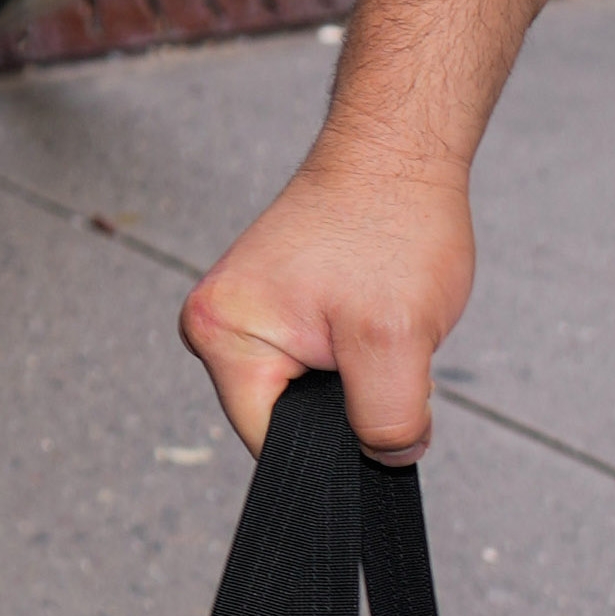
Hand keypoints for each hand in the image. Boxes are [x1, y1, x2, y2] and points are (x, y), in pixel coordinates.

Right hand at [180, 128, 473, 462]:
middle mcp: (217, 323)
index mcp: (220, 333)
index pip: (273, 443)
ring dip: (359, 384)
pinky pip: (319, 371)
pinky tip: (374, 324)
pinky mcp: (277, 308)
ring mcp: (247, 314)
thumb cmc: (387, 225)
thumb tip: (384, 460)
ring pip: (313, 400)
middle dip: (350, 410)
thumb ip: (385, 423)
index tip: (378, 401)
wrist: (396, 155)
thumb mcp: (397, 342)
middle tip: (385, 353)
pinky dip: (359, 363)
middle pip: (291, 424)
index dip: (338, 445)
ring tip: (380, 329)